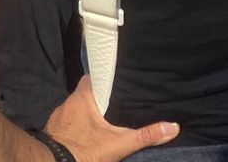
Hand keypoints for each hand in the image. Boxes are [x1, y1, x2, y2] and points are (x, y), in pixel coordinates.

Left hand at [42, 76, 178, 161]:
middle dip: (100, 97)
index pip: (93, 77)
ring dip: (88, 112)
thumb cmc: (85, 150)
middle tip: (118, 101)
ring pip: (77, 108)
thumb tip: (172, 127)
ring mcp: (59, 117)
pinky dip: (78, 124)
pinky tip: (88, 132)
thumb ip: (145, 135)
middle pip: (86, 93)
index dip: (105, 77)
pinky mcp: (55, 130)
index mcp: (82, 98)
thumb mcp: (119, 143)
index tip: (118, 79)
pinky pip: (69, 121)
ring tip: (106, 117)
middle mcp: (68, 103)